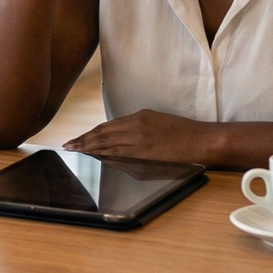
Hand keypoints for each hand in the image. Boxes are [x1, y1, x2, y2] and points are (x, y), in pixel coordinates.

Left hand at [62, 109, 218, 164]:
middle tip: (68, 144)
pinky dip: (102, 154)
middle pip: (103, 132)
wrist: (203, 140)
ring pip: (106, 142)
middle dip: (84, 139)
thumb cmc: (186, 134)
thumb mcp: (159, 122)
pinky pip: (118, 153)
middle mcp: (136, 125)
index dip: (92, 132)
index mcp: (140, 116)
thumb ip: (140, 128)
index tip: (79, 137)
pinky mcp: (144, 152)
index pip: (109, 125)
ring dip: (88, 146)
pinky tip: (92, 156)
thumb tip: (123, 138)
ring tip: (74, 150)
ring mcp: (139, 138)